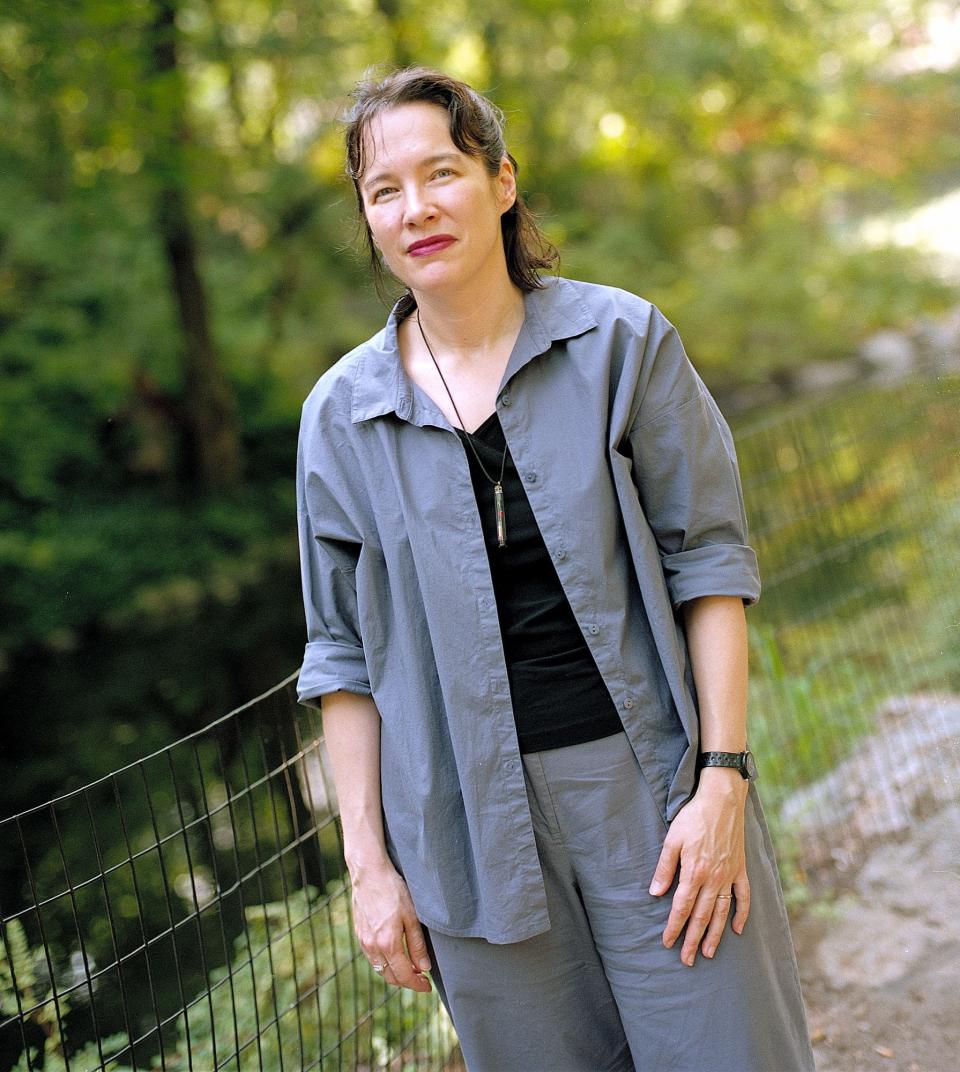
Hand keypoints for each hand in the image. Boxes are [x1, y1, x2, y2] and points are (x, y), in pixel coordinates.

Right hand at [350, 858, 431, 991]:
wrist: (369, 873)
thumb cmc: (393, 890)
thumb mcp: (412, 916)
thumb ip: (417, 944)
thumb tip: (424, 968)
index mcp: (387, 944)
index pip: (403, 975)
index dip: (417, 984)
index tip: (427, 986)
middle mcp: (372, 947)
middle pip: (390, 977)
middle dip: (406, 982)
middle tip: (421, 978)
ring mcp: (363, 941)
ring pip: (379, 969)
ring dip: (395, 973)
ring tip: (410, 967)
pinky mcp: (359, 934)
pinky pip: (372, 958)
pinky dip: (384, 963)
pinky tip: (394, 955)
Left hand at [648, 768, 750, 965]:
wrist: (722, 800)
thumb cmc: (693, 817)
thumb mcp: (672, 839)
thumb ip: (665, 868)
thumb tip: (655, 892)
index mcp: (694, 872)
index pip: (681, 907)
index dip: (674, 927)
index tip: (667, 942)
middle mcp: (713, 878)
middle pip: (701, 916)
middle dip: (692, 939)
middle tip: (686, 960)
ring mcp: (729, 875)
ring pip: (721, 912)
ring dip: (715, 934)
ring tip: (707, 952)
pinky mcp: (740, 869)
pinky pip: (743, 897)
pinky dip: (742, 914)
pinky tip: (738, 929)